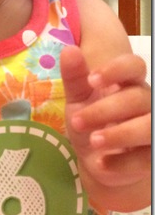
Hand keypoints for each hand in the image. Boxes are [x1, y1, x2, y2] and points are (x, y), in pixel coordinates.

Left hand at [60, 45, 150, 209]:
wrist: (98, 161)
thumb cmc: (91, 123)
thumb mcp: (78, 100)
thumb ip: (75, 77)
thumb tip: (68, 50)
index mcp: (128, 84)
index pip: (134, 66)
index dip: (116, 70)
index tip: (92, 79)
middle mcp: (146, 103)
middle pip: (137, 98)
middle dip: (105, 109)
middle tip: (77, 122)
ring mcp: (152, 130)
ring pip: (148, 127)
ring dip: (120, 134)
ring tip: (93, 141)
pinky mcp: (152, 157)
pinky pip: (145, 158)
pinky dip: (123, 162)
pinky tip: (102, 163)